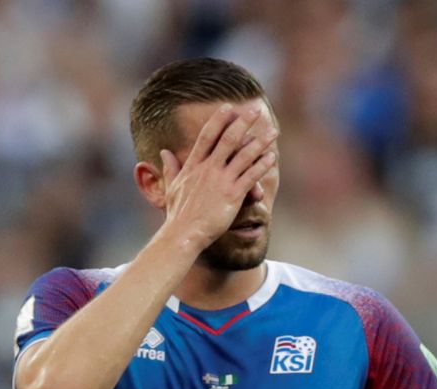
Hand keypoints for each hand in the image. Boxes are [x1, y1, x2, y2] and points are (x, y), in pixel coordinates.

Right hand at [159, 103, 276, 249]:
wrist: (183, 234)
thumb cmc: (177, 214)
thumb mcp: (171, 187)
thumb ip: (170, 168)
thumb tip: (163, 152)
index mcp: (193, 166)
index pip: (207, 136)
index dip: (219, 120)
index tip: (228, 107)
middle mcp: (208, 169)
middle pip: (228, 139)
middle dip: (243, 122)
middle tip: (255, 110)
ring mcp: (221, 181)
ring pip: (244, 155)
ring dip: (260, 141)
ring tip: (273, 131)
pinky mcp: (232, 195)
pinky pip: (251, 176)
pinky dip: (262, 165)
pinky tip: (272, 157)